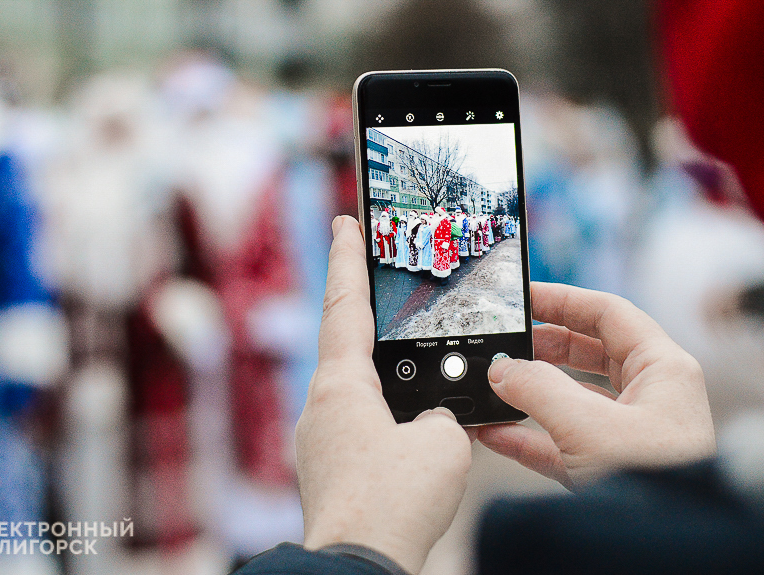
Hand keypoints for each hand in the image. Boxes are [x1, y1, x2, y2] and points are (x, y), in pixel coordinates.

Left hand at [296, 216, 473, 573]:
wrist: (360, 563)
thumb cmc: (395, 500)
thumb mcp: (442, 441)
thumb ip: (440, 414)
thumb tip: (430, 421)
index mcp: (341, 385)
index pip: (344, 305)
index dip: (348, 258)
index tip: (344, 221)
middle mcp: (321, 407)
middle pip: (351, 349)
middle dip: (375, 323)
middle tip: (391, 293)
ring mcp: (321, 442)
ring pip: (361, 394)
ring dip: (389, 383)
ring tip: (423, 381)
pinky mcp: (331, 472)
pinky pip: (363, 429)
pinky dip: (388, 421)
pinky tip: (415, 437)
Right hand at [477, 282, 715, 487]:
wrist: (665, 550)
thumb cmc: (656, 483)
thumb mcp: (588, 426)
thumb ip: (538, 390)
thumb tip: (502, 370)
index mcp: (663, 369)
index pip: (609, 313)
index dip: (564, 300)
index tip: (524, 298)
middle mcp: (651, 396)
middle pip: (589, 353)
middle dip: (543, 346)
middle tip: (505, 341)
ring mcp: (631, 434)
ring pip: (574, 399)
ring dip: (531, 393)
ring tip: (493, 385)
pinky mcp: (611, 470)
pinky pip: (564, 442)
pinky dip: (530, 437)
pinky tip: (496, 433)